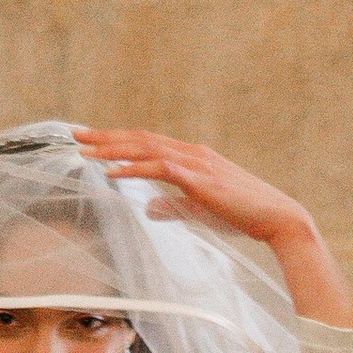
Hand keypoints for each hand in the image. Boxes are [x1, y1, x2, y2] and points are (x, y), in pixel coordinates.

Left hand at [72, 128, 352, 328]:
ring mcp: (196, 163)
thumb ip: (172, 206)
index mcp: (192, 157)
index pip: (147, 143)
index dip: (117, 140)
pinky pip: (160, 168)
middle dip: (105, 137)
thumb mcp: (200, 210)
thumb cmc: (242, 215)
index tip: (91, 140)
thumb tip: (148, 208)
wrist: (278, 217)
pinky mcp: (200, 178)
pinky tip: (111, 171)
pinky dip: (133, 168)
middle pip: (140, 139)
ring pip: (146, 148)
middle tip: (74, 135)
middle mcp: (192, 153)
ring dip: (112, 148)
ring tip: (84, 150)